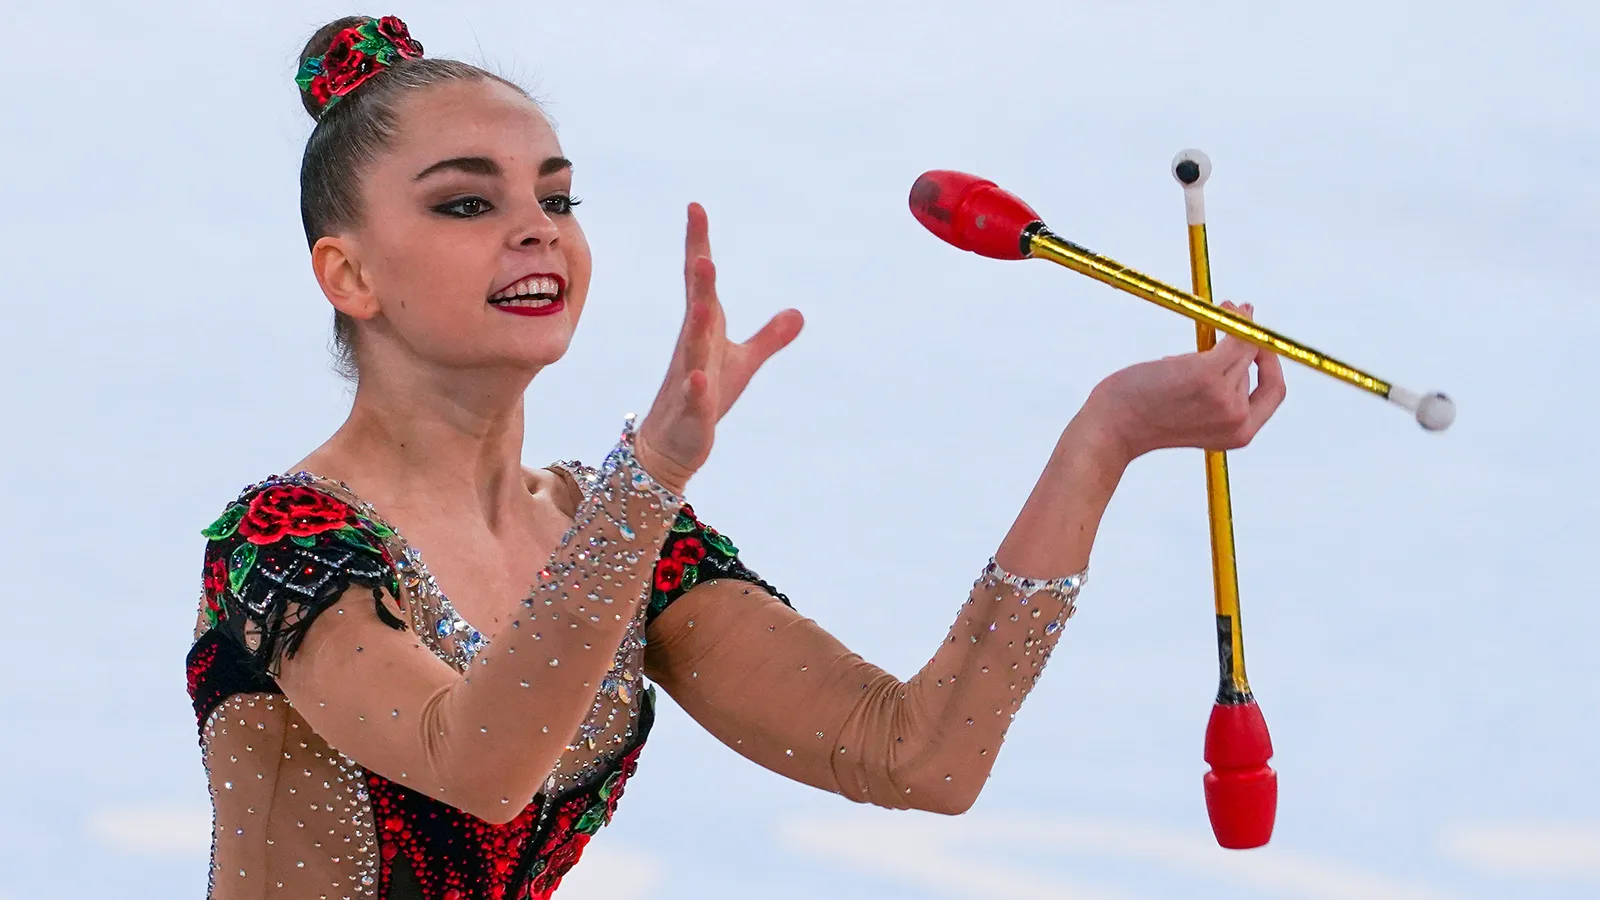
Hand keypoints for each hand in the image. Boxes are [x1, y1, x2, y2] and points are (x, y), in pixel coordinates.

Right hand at [634, 204, 804, 493]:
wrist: (673, 442)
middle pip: (696, 305)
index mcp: (704, 330)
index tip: (696, 207)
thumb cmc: (706, 395)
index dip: (699, 244)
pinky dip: (697, 386)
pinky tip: (700, 378)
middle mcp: (693, 346)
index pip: (701, 282)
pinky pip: (694, 396)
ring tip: (705, 302)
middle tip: (701, 250)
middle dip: (699, 279)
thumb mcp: (744, 363)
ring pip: (693, 347)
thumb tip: (798, 313)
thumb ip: (769, 337)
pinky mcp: (693, 410)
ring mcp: (689, 377)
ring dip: (699, 325)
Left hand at [1084, 302, 1286, 461]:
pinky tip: (1230, 306)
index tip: (1260, 344)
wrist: (1112, 428)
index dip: (1270, 364)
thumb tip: (1234, 346)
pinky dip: (1236, 318)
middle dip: (1243, 340)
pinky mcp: (1206, 375)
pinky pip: (1234, 337)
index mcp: (1238, 434)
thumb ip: (1216, 391)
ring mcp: (1223, 398)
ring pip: (1240, 349)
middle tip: (1234, 312)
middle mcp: (1237, 419)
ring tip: (1214, 316)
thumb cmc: (1142, 416)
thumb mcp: (1191, 411)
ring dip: (1231, 326)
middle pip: (1251, 367)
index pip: (1272, 393)